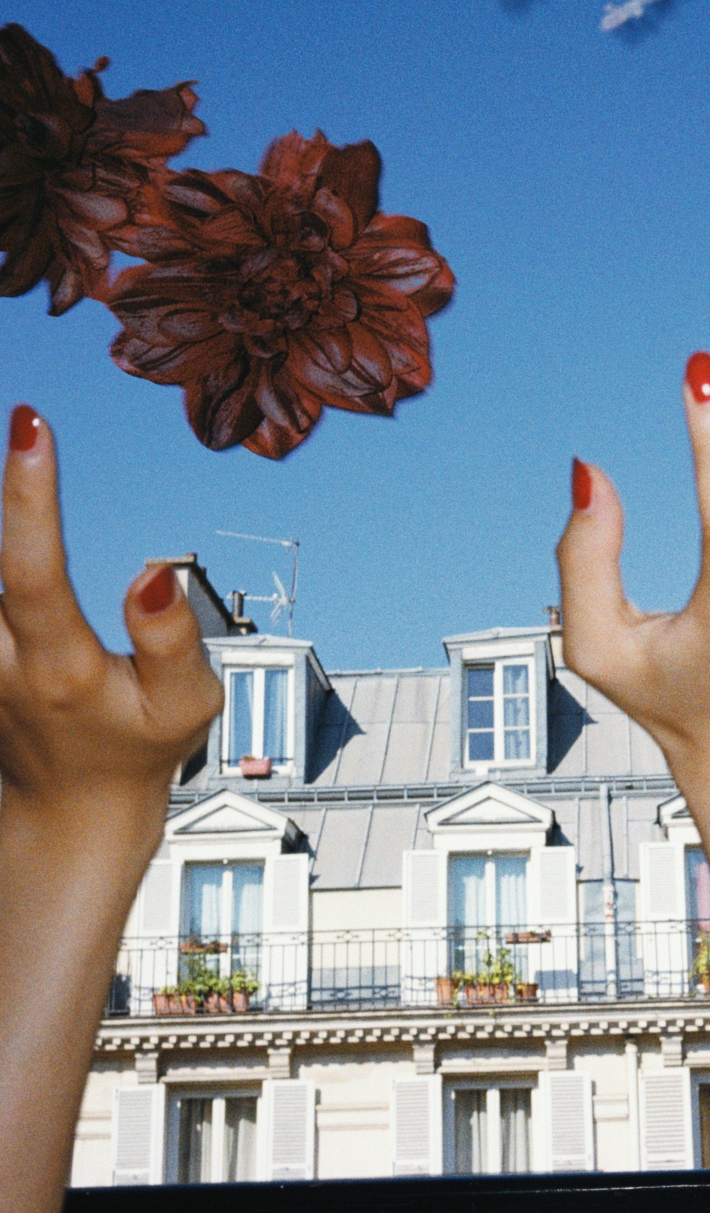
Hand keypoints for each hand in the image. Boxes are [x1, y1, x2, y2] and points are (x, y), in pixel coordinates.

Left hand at [0, 405, 222, 866]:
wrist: (70, 807)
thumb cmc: (140, 747)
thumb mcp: (187, 707)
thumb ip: (174, 640)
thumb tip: (156, 570)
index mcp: (59, 669)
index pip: (33, 572)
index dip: (29, 498)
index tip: (30, 422)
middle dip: (5, 490)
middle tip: (16, 404)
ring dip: (2, 512)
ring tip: (19, 434)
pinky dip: (2, 540)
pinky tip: (13, 493)